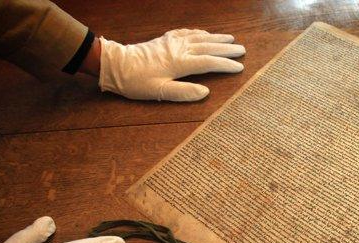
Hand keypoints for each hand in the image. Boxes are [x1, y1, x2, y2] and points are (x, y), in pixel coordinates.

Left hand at [98, 28, 245, 101]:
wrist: (116, 65)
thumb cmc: (136, 82)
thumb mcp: (159, 92)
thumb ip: (183, 93)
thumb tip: (205, 93)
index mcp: (180, 63)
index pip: (209, 63)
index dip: (226, 65)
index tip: (240, 67)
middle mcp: (179, 49)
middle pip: (208, 47)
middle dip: (227, 48)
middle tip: (242, 49)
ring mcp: (172, 42)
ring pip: (199, 37)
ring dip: (216, 38)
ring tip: (230, 38)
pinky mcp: (164, 40)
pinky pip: (186, 33)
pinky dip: (199, 32)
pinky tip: (204, 33)